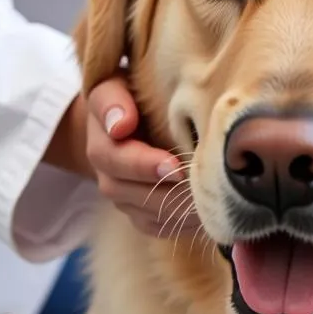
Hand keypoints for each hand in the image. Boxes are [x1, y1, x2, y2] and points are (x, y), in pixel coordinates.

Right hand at [84, 77, 199, 239]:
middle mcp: (108, 175)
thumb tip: (121, 124)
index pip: (112, 158)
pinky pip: (157, 226)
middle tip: (201, 187)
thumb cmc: (130, 95)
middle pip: (128, 193)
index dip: (142, 165)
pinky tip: (208, 213)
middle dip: (166, 192)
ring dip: (177, 211)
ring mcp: (124, 197)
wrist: (130, 119)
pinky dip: (181, 223)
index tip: (174, 166)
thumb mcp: (114, 86)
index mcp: (101, 141)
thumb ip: (113, 101)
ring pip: (146, 214)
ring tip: (212, 202)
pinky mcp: (141, 212)